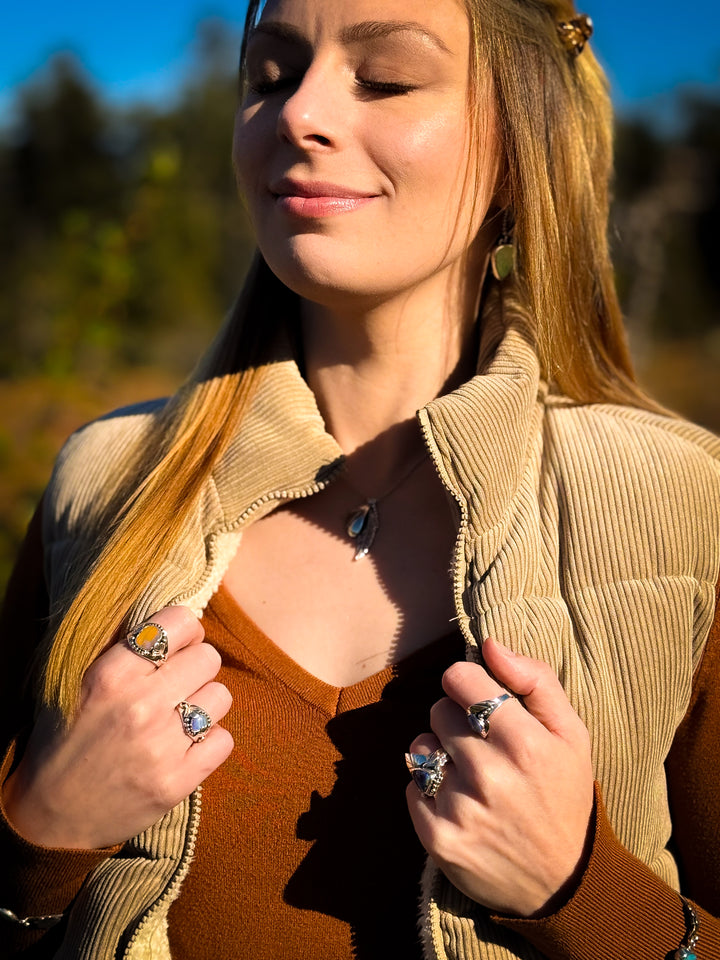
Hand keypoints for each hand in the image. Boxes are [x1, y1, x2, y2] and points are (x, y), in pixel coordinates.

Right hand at [2, 606, 232, 849]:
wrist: (49, 817)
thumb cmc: (66, 741)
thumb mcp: (79, 684)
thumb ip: (123, 651)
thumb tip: (175, 621)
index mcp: (110, 675)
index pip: (179, 623)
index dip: (185, 631)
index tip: (178, 645)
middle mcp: (139, 705)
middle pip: (208, 658)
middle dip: (196, 668)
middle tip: (179, 684)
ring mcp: (161, 746)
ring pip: (221, 697)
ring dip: (204, 705)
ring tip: (180, 717)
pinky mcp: (177, 782)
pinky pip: (223, 740)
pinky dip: (209, 743)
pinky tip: (185, 747)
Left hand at [406, 638, 593, 917]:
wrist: (564, 884)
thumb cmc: (565, 796)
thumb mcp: (572, 734)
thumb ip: (535, 679)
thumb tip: (489, 645)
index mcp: (525, 742)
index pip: (460, 679)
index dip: (466, 684)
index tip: (476, 699)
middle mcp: (490, 774)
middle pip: (438, 711)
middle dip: (456, 721)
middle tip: (483, 746)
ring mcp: (461, 808)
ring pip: (420, 747)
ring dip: (439, 754)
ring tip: (470, 776)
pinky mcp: (438, 838)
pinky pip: (411, 785)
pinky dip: (429, 790)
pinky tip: (460, 803)